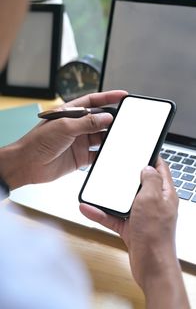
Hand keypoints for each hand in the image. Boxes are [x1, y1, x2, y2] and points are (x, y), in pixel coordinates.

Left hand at [0, 90, 126, 189]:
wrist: (28, 164)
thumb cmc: (38, 141)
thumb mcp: (64, 127)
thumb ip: (87, 123)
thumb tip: (106, 118)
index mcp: (71, 113)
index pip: (93, 102)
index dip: (108, 97)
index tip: (123, 96)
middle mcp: (76, 126)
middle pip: (99, 120)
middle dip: (113, 119)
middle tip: (127, 120)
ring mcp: (79, 142)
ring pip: (100, 137)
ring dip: (110, 137)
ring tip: (121, 137)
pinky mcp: (81, 157)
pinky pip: (97, 154)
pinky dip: (105, 154)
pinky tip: (112, 153)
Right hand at [80, 158, 189, 307]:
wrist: (150, 266)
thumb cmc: (156, 234)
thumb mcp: (152, 199)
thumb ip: (150, 180)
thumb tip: (148, 167)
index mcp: (165, 194)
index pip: (161, 170)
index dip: (152, 157)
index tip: (142, 149)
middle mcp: (154, 204)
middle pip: (139, 184)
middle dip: (127, 175)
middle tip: (115, 165)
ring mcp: (142, 216)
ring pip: (123, 200)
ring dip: (109, 195)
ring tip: (96, 186)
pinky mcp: (131, 228)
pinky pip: (113, 217)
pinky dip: (101, 213)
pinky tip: (88, 208)